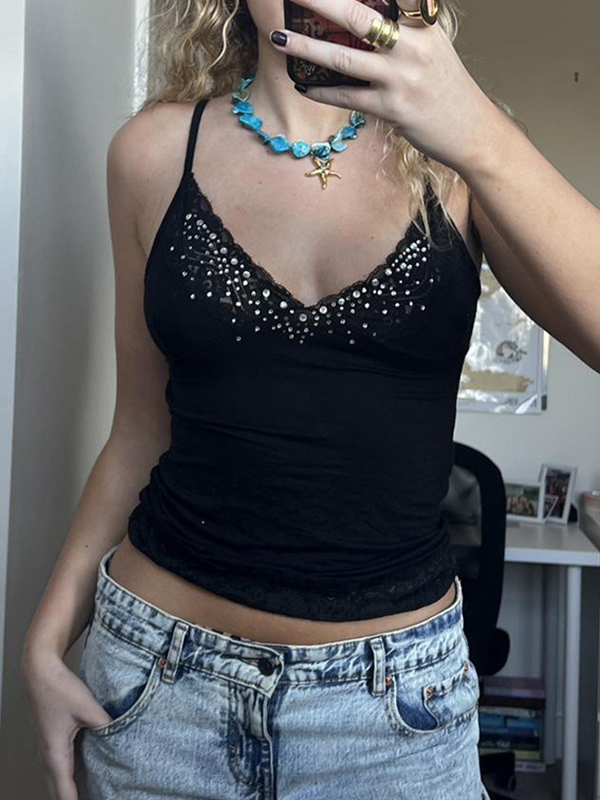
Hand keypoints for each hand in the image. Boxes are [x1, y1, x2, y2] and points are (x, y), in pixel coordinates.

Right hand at [21, 649, 112, 799]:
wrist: (40, 671)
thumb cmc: (58, 689)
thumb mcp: (88, 708)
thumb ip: (107, 726)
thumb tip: (123, 739)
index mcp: (55, 754)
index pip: (65, 793)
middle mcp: (48, 757)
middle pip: (58, 792)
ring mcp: (47, 750)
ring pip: (57, 781)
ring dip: (70, 792)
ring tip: (90, 795)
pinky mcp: (50, 742)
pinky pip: (58, 769)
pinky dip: (68, 779)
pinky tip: (83, 777)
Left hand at [269, 0, 501, 174]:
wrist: (471, 130)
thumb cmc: (446, 87)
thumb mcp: (432, 45)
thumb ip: (403, 26)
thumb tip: (363, 17)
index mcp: (422, 23)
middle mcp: (412, 46)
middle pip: (357, 16)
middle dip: (319, 2)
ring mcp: (401, 78)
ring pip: (344, 58)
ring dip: (306, 48)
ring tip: (280, 39)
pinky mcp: (392, 109)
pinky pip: (348, 98)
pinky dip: (322, 92)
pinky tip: (303, 86)